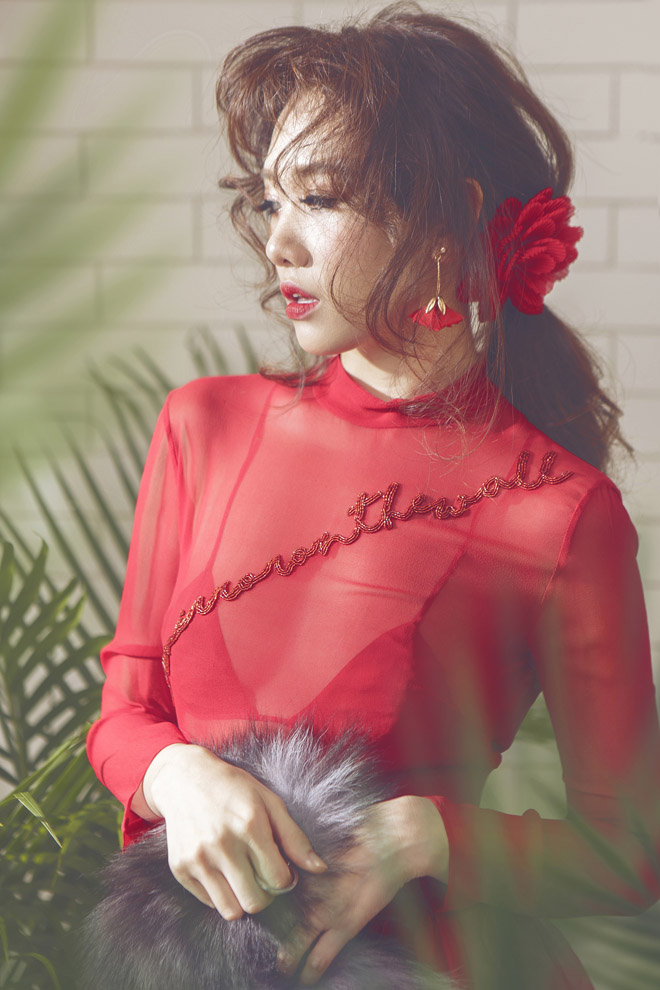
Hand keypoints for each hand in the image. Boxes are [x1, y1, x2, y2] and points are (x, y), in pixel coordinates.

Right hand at [139, 743, 326, 919]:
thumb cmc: (234, 788)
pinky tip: (222, 870)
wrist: (185, 778)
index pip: (278, 880)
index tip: (282, 869)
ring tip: (244, 878)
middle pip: (255, 902)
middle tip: (263, 877)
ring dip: (242, 900)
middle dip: (266, 895)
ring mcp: (198, 858)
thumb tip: (320, 868)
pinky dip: (220, 894)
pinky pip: (209, 902)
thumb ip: (294, 838)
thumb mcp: (269, 802)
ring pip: (231, 911)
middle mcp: (222, 845)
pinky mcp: (180, 868)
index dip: (286, 879)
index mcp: (250, 826)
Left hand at [277, 794, 448, 985]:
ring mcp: (323, 912)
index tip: (257, 916)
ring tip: (280, 969)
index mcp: (298, 866)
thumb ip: (304, 850)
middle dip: (267, 938)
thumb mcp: (324, 835)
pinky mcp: (345, 926)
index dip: (261, 906)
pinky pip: (320, 959)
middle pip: (275, 923)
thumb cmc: (361, 829)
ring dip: (285, 961)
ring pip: (292, 948)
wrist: (392, 839)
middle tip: (260, 948)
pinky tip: (304, 980)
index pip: (269, 893)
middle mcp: (305, 891)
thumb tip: (291, 854)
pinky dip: (310, 972)